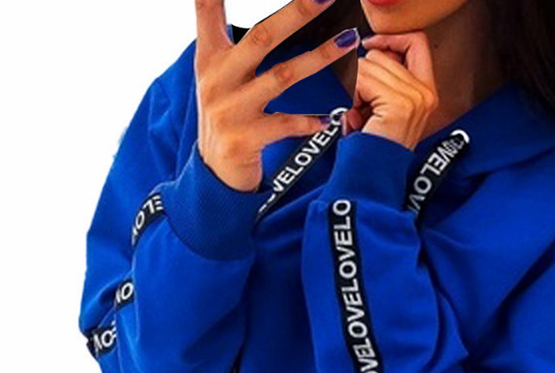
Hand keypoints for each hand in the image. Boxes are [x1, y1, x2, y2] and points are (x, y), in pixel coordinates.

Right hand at [194, 0, 359, 191]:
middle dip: (296, 12)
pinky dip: (309, 121)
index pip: (206, 10)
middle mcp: (217, 79)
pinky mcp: (244, 139)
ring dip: (319, 58)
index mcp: (209, 59)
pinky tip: (328, 118)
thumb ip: (232, 44)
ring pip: (282, 77)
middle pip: (261, 37)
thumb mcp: (220, 79)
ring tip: (347, 42)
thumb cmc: (229, 119)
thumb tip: (275, 16)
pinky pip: (285, 124)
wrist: (216, 174)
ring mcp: (230, 110)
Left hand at [342, 32, 438, 149]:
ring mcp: (415, 98)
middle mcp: (425, 93)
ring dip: (355, 91)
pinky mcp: (400, 104)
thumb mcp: (383, 107)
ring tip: (360, 118)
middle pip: (382, 54)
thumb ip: (385, 77)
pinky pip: (363, 82)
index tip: (370, 46)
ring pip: (369, 66)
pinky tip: (357, 120)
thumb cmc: (372, 149)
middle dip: (363, 78)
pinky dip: (351, 99)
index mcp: (426, 91)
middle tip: (361, 109)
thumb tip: (367, 50)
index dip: (390, 39)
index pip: (416, 42)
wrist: (372, 180)